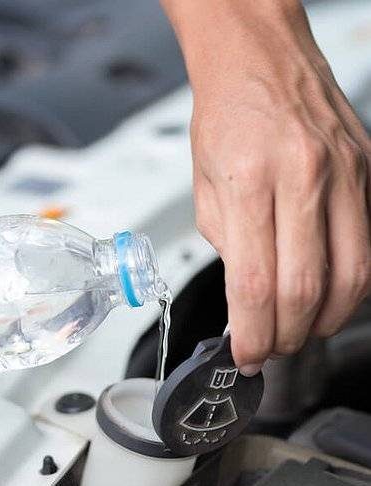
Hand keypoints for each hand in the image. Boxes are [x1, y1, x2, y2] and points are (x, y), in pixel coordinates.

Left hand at [161, 0, 369, 373]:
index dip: (253, 331)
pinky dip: (352, 281)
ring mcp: (344, 174)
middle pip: (306, 287)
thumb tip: (245, 294)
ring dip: (328, 318)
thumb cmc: (226, 116)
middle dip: (288, 334)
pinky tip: (331, 292)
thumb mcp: (204, 185)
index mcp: (249, 181)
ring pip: (352, 275)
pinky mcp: (368, 172)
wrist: (260, 60)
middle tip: (274, 348)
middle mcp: (303, 177)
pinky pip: (369, 244)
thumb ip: (226, 242)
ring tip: (303, 329)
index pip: (254, 281)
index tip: (246, 353)